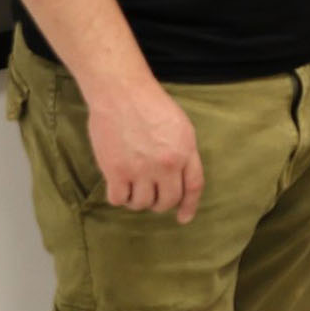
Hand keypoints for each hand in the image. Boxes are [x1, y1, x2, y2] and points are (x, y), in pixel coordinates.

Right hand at [84, 81, 204, 223]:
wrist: (121, 92)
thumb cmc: (150, 104)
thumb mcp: (180, 125)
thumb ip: (183, 152)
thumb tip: (180, 176)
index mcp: (185, 151)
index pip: (193, 187)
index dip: (190, 206)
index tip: (184, 218)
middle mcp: (166, 164)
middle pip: (168, 200)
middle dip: (161, 203)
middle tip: (151, 195)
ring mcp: (141, 169)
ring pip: (142, 204)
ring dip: (138, 200)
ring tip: (133, 187)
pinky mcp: (116, 171)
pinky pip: (119, 199)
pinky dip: (119, 197)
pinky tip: (118, 186)